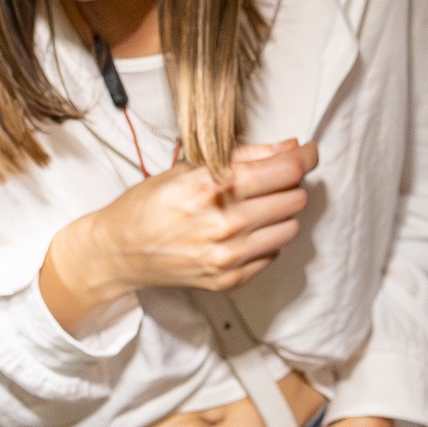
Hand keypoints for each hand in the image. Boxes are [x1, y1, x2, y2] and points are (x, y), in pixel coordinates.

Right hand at [41, 140, 316, 327]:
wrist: (120, 251)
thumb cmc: (150, 203)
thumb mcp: (189, 167)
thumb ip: (244, 156)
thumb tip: (290, 147)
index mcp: (212, 187)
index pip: (284, 170)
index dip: (304, 157)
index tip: (308, 153)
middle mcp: (224, 223)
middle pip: (294, 198)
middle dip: (290, 184)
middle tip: (276, 179)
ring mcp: (228, 256)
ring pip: (291, 227)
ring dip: (282, 213)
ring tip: (258, 206)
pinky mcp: (230, 279)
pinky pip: (273, 253)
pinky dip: (267, 239)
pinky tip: (246, 231)